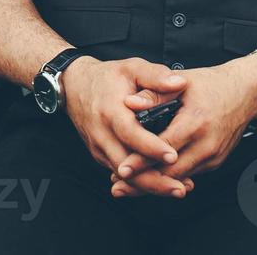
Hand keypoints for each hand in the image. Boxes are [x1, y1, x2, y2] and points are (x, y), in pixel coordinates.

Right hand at [61, 56, 191, 197]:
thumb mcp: (131, 68)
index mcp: (111, 111)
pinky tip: (163, 184)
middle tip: (182, 188)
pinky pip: (121, 173)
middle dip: (154, 181)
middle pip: (126, 166)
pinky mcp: (100, 155)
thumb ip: (156, 75)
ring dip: (150, 186)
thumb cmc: (108, 77)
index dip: (150, 147)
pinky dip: (140, 182)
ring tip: (179, 189)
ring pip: (124, 176)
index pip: (130, 133)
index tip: (172, 156)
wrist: (74, 86)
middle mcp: (102, 134)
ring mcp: (100, 147)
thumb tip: (181, 83)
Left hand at [109, 56, 256, 197]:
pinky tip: (149, 179)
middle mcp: (206, 144)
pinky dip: (168, 178)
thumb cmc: (211, 84)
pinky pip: (188, 174)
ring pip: (178, 178)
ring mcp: (213, 156)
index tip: (122, 170)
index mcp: (196, 122)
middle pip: (170, 172)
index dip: (142, 161)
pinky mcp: (215, 162)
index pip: (164, 148)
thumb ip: (154, 94)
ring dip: (154, 184)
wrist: (245, 93)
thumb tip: (128, 103)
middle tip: (117, 185)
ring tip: (126, 186)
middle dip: (143, 181)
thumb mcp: (181, 83)